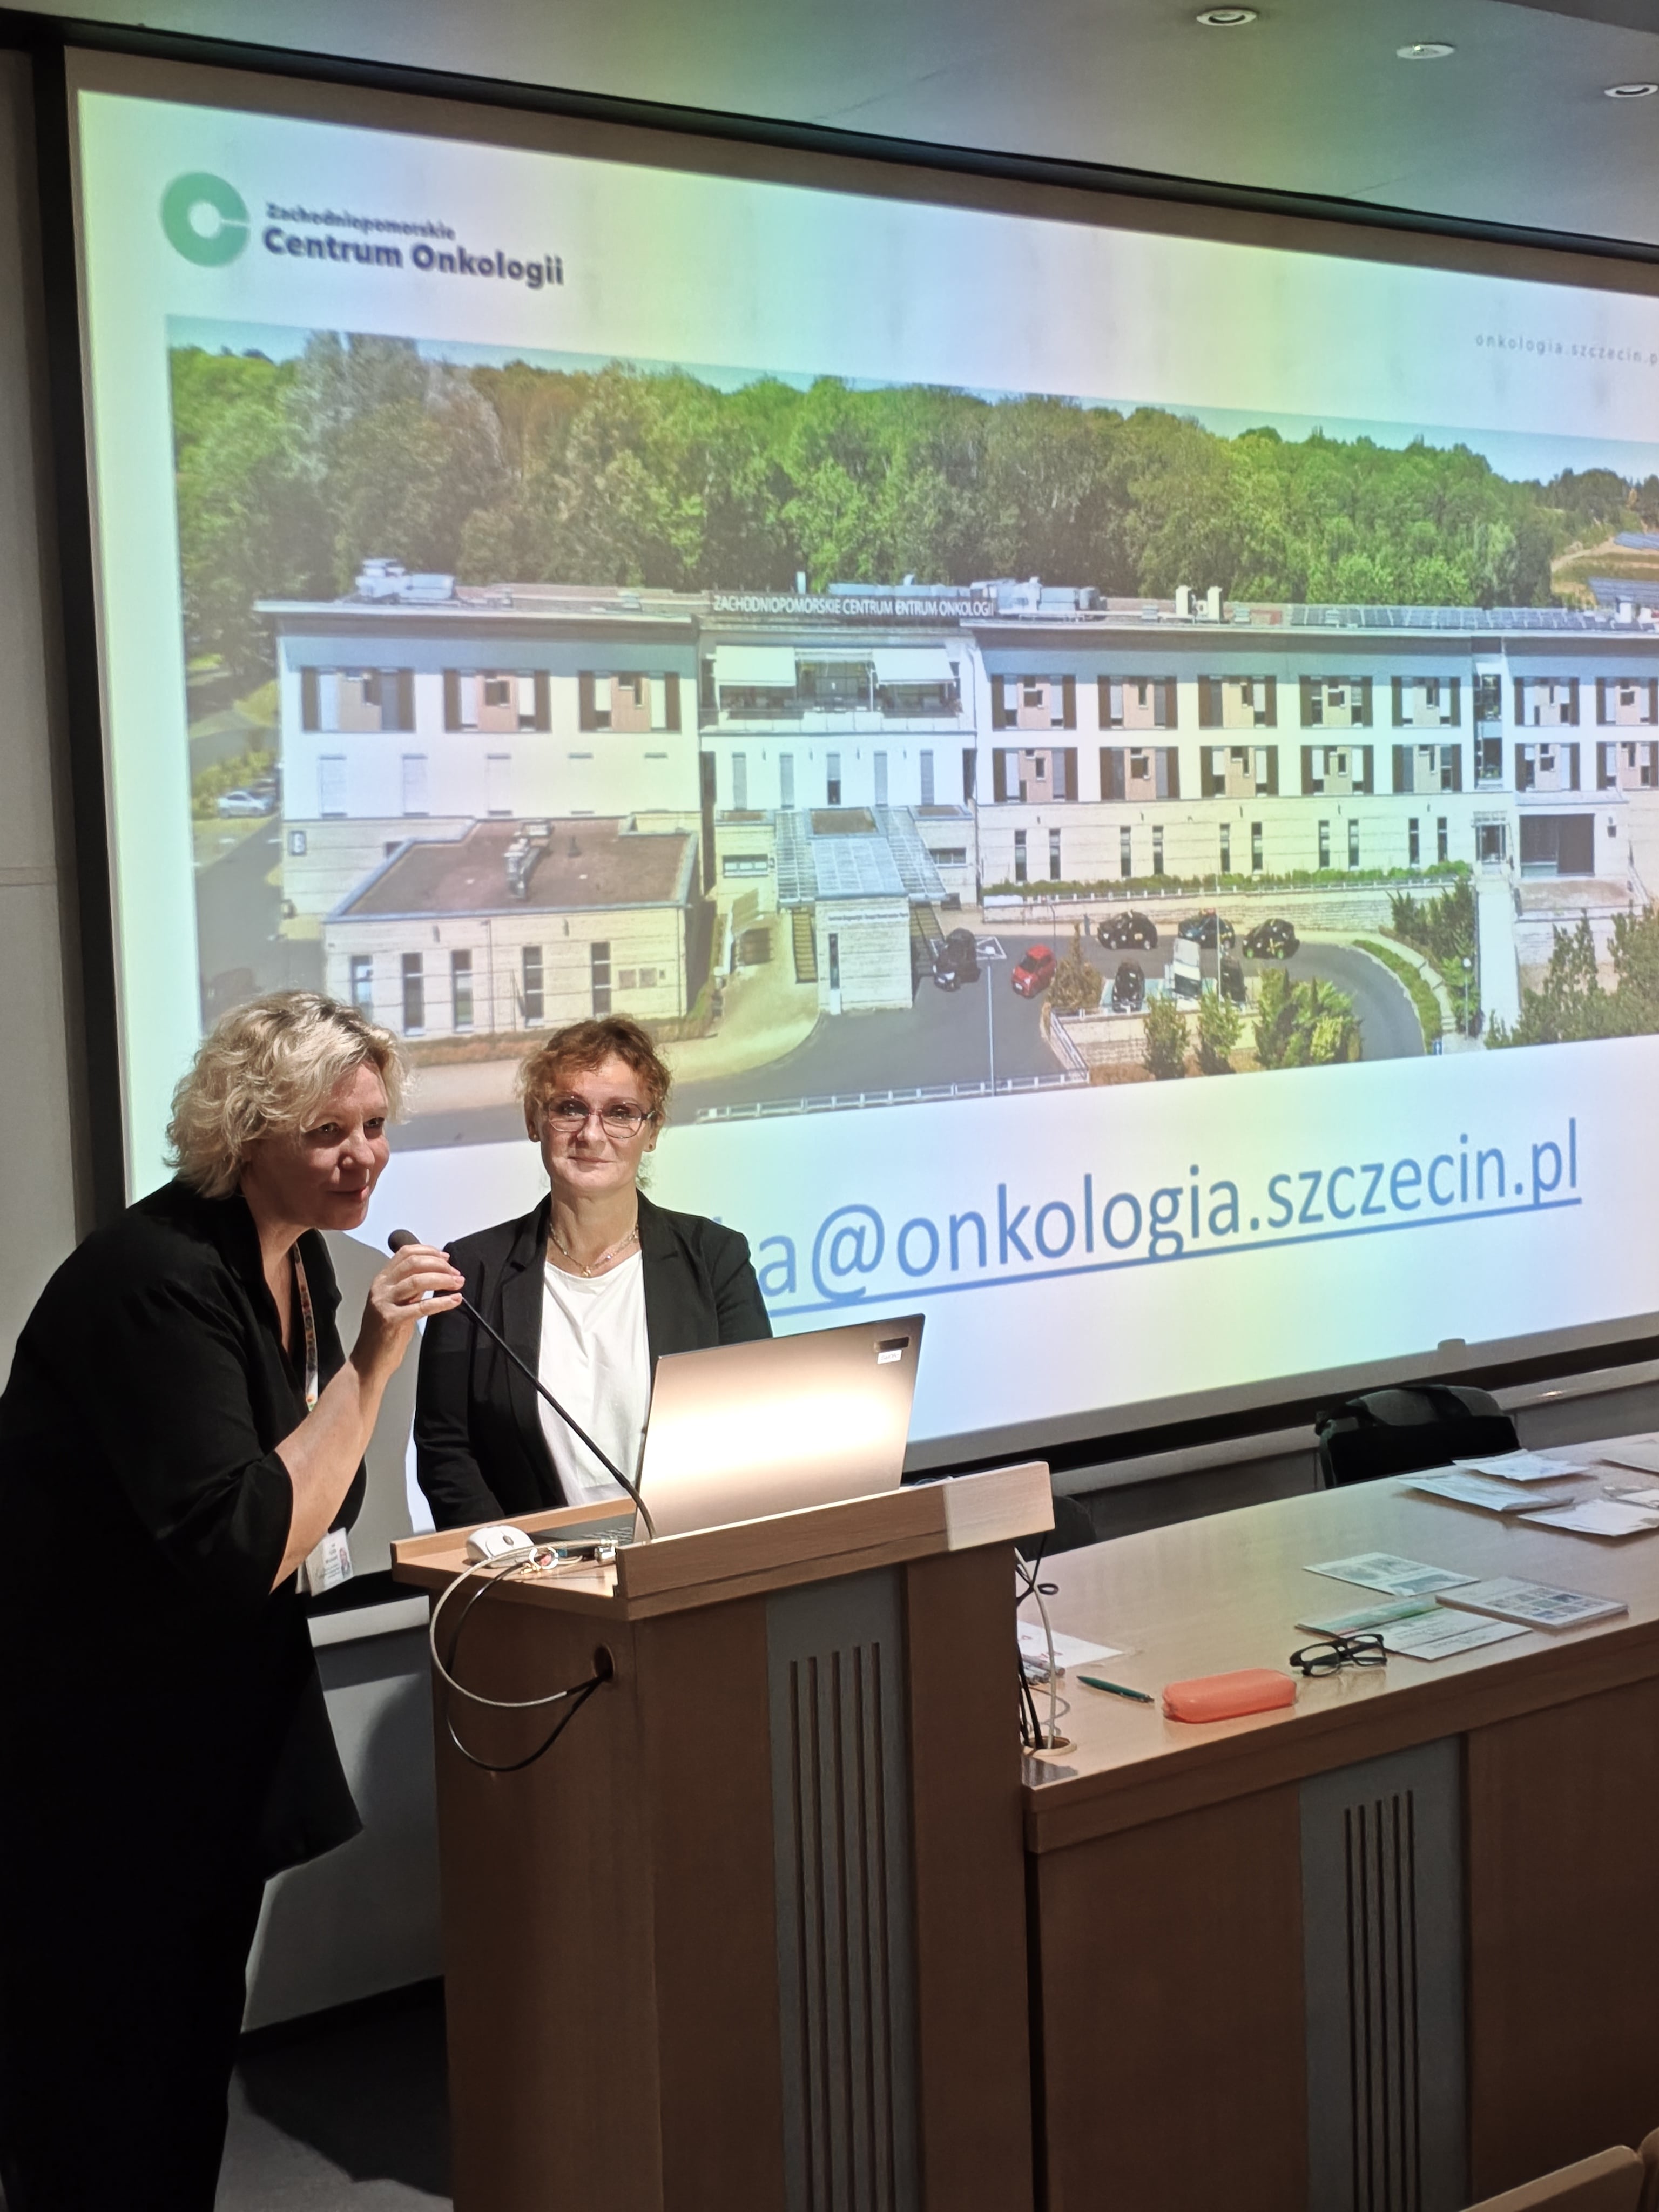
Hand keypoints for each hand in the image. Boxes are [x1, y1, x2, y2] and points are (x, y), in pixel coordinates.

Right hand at [353, 1244, 463, 1377]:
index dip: (428, 1251)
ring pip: (418, 1280)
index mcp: (382, 1281)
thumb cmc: (384, 1334)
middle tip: (456, 1273)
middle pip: (413, 1263)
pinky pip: (421, 1306)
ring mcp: (384, 1303)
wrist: (368, 1361)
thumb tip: (436, 1272)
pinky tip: (454, 1300)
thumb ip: (411, 1287)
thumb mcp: (396, 1303)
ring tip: (458, 1283)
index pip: (405, 1253)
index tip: (446, 1258)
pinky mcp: (392, 1320)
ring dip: (443, 1279)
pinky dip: (441, 1301)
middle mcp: (381, 1288)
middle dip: (439, 1265)